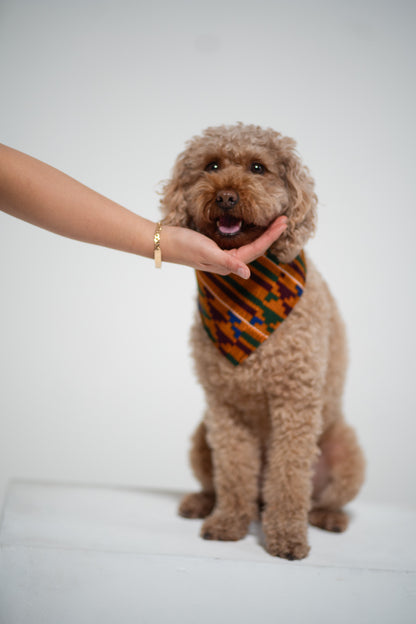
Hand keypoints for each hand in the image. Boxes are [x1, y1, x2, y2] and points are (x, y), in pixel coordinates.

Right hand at [162, 216, 286, 277]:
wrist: (164, 242)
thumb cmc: (184, 245)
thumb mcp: (207, 252)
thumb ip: (228, 262)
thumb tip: (247, 274)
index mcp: (228, 264)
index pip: (256, 249)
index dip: (271, 236)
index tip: (283, 222)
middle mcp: (227, 262)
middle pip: (256, 248)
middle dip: (271, 234)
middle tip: (284, 219)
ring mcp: (222, 255)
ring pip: (249, 245)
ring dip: (263, 234)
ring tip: (275, 222)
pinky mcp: (216, 247)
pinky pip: (240, 242)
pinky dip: (250, 234)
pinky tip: (254, 228)